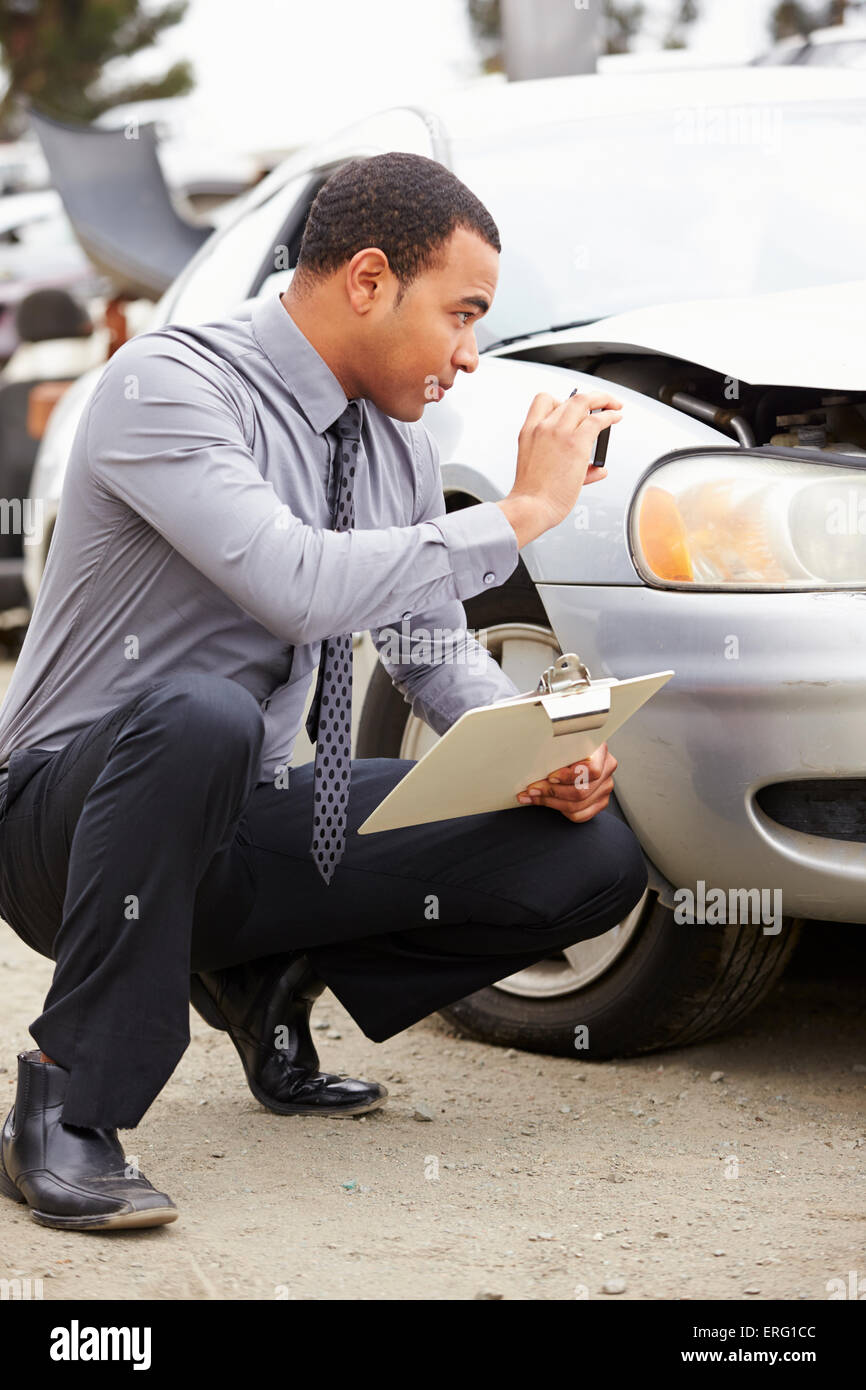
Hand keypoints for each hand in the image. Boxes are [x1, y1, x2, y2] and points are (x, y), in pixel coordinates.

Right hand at [500, 390, 623, 544]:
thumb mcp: (541, 470)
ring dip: (604, 400)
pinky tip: (616, 417)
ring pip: (585, 402)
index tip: (573, 410)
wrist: (531, 507)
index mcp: (529, 431)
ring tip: (614, 406)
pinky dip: (610, 415)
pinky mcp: (576, 443)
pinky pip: (598, 419)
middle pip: (570, 399)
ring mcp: (559, 432)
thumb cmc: (534, 495)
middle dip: (590, 398)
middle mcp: (543, 427)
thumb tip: (598, 469)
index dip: (562, 401)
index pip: (544, 400)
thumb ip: (569, 464)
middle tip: (602, 403)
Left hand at [516, 742, 617, 822]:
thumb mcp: (562, 740)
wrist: (576, 749)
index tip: (550, 776)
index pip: (591, 770)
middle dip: (551, 792)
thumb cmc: (566, 744)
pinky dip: (559, 810)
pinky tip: (545, 802)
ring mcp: (605, 787)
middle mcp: (607, 769)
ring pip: (577, 806)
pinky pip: (579, 815)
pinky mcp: (600, 802)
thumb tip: (533, 761)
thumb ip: (555, 750)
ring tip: (532, 796)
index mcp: (600, 750)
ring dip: (550, 802)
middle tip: (532, 789)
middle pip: (581, 792)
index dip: (568, 776)